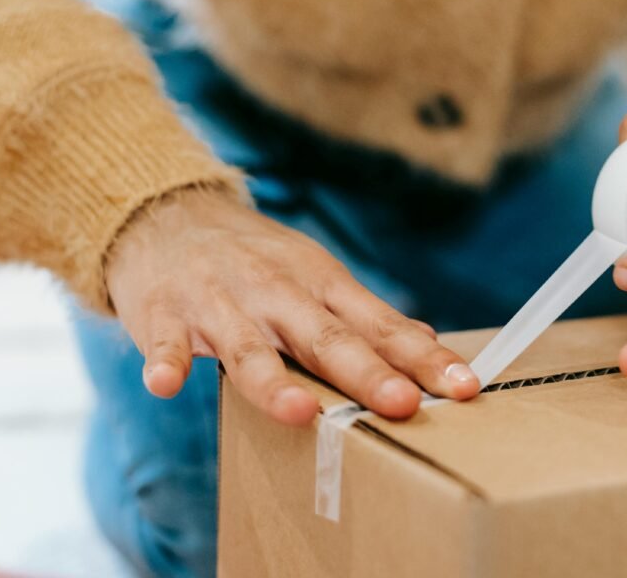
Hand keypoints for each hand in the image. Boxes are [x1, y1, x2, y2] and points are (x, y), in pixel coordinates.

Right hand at [104, 188, 479, 425]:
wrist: (167, 214)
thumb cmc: (254, 259)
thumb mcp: (314, 274)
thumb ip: (362, 315)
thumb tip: (424, 340)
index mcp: (319, 284)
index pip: (380, 325)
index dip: (422, 356)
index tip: (463, 387)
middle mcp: (276, 292)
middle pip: (325, 337)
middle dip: (365, 372)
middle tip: (403, 403)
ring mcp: (218, 302)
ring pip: (248, 348)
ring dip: (273, 380)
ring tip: (301, 412)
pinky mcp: (163, 312)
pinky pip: (164, 342)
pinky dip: (164, 362)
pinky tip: (165, 386)